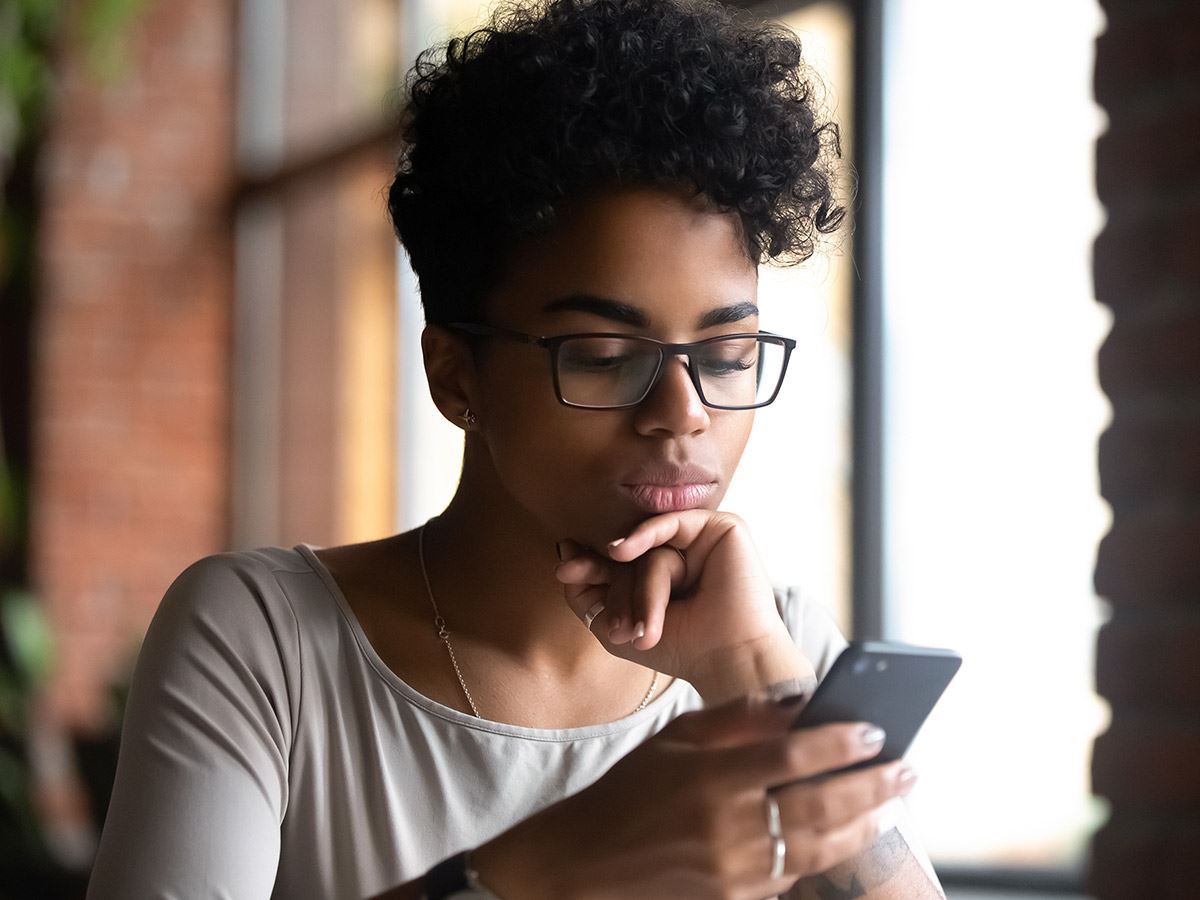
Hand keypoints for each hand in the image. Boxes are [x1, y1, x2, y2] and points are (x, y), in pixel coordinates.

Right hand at [471, 693, 916, 899]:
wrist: (582, 866)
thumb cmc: (628, 792)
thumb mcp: (673, 741)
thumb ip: (735, 722)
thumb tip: (796, 705)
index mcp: (710, 778)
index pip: (794, 756)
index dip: (842, 744)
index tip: (876, 729)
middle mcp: (727, 826)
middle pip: (821, 805)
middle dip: (874, 785)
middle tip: (908, 767)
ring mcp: (734, 870)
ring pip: (819, 847)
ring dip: (864, 823)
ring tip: (893, 801)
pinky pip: (794, 874)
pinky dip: (828, 852)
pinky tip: (849, 832)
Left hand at [556, 509, 809, 687]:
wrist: (728, 659)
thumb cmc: (679, 648)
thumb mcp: (614, 626)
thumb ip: (584, 592)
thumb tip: (564, 547)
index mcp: (661, 575)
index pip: (617, 561)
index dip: (588, 565)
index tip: (565, 572)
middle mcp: (681, 553)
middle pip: (630, 555)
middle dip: (614, 588)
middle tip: (612, 625)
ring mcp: (702, 540)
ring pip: (651, 548)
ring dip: (639, 590)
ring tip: (639, 630)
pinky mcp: (722, 527)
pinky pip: (671, 522)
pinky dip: (643, 535)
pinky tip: (620, 551)